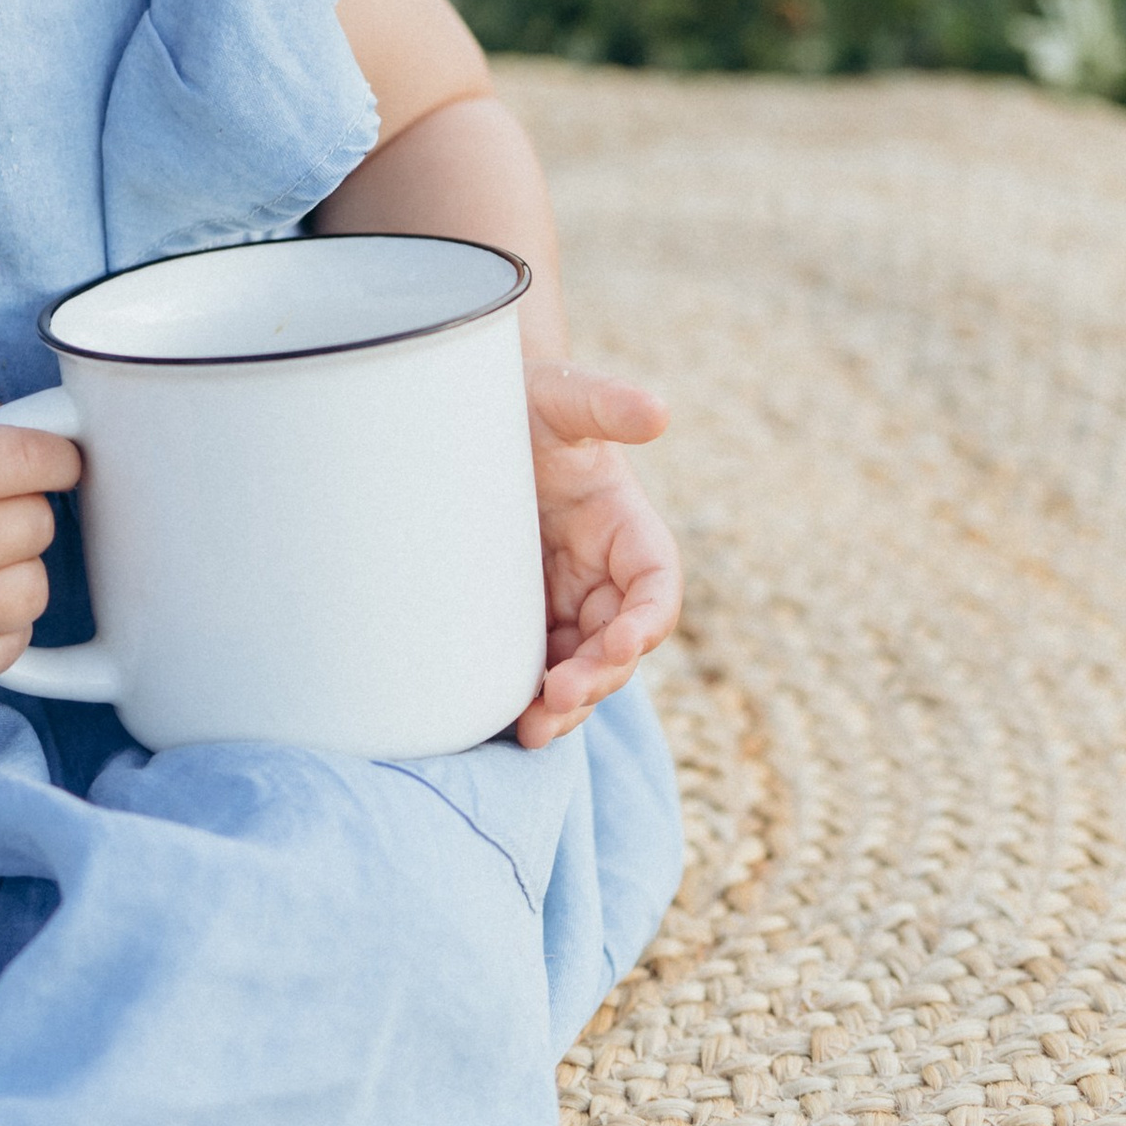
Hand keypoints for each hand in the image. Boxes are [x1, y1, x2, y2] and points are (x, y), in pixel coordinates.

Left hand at [516, 361, 681, 749]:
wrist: (467, 414)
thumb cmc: (527, 400)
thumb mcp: (562, 394)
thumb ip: (605, 402)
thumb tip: (658, 412)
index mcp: (626, 529)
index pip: (655, 587)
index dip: (647, 621)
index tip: (623, 642)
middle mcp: (603, 574)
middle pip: (619, 644)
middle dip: (598, 676)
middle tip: (557, 696)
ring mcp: (564, 600)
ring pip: (580, 669)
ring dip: (566, 706)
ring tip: (532, 730)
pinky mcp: (522, 615)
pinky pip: (535, 668)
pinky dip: (529, 700)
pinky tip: (502, 724)